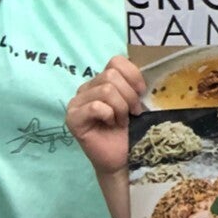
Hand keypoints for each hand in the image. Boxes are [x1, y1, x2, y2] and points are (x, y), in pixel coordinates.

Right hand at [66, 55, 144, 177]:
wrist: (121, 156)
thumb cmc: (128, 128)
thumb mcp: (135, 99)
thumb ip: (132, 82)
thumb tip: (145, 70)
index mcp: (100, 80)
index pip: (115, 61)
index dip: (133, 75)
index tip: (142, 92)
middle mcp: (85, 88)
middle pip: (111, 75)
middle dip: (129, 94)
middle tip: (133, 112)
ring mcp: (75, 103)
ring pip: (106, 90)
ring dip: (121, 107)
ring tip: (122, 120)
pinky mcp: (72, 119)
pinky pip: (96, 106)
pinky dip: (110, 115)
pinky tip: (110, 125)